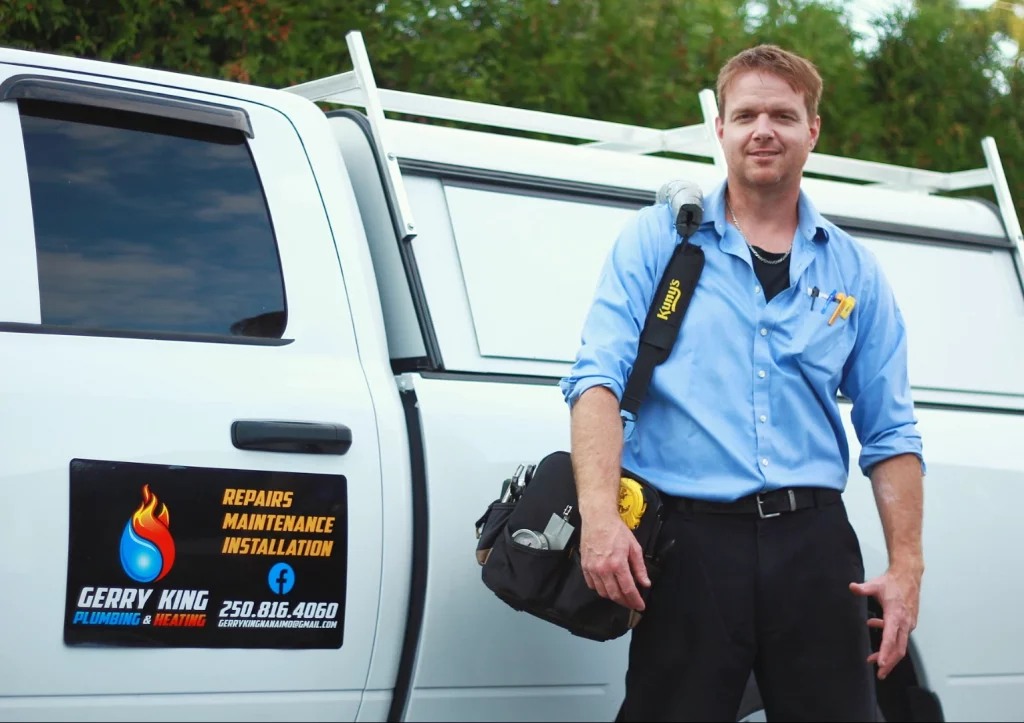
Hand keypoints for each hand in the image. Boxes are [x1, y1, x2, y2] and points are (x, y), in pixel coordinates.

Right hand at [580, 511, 650, 610]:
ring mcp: (592, 569)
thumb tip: (645, 583)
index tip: (640, 606)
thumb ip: (640, 567)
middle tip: (632, 603)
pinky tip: (607, 586)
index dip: (635, 601)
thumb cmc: (616, 530)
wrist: (598, 519)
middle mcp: (603, 569)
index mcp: (618, 564)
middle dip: (625, 602)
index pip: (628, 589)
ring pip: (602, 592)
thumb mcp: (634, 547)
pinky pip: (592, 585)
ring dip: (613, 596)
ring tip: (621, 595)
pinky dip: (600, 589)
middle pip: (615, 595)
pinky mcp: (584, 566)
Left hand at [849, 565, 921, 679]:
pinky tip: (875, 626)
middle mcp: (905, 623)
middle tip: (879, 673)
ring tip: (875, 660)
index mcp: (896, 615)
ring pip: (900, 645)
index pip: (890, 638)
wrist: (909, 576)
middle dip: (889, 662)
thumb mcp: (875, 584)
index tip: (880, 663)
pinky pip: (900, 638)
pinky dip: (890, 642)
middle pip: (899, 649)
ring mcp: (908, 624)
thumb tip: (852, 587)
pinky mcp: (909, 623)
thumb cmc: (892, 582)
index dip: (885, 651)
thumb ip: (863, 588)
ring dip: (889, 654)